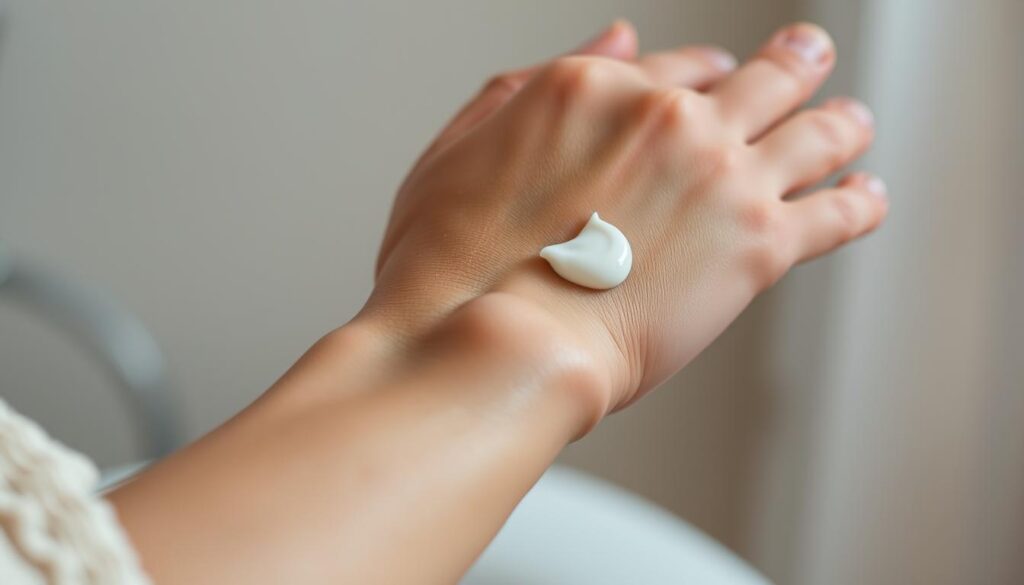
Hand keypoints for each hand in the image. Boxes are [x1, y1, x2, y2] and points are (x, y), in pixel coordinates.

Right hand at [364, 22, 885, 419]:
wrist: (497, 342)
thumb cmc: (455, 268)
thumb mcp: (458, 151)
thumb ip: (526, 91)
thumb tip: (613, 40)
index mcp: (593, 90)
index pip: (676, 66)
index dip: (703, 75)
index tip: (716, 84)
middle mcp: (668, 118)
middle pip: (762, 76)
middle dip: (793, 65)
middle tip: (808, 60)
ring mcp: (720, 176)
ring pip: (816, 129)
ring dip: (843, 122)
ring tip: (854, 124)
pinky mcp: (759, 244)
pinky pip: (839, 211)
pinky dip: (861, 202)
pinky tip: (866, 198)